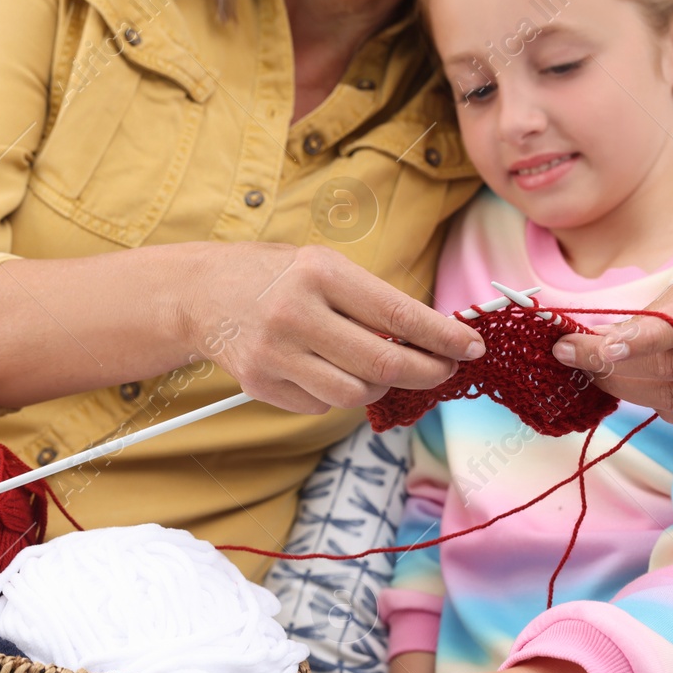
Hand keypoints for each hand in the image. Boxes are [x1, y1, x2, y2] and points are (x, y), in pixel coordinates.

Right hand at [175, 242, 484, 414]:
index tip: (471, 346)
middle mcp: (296, 314)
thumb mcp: (323, 266)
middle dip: (427, 372)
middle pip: (382, 363)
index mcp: (319, 273)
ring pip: (355, 394)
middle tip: (444, 370)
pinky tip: (327, 371)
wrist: (201, 293)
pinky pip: (321, 406)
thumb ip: (372, 300)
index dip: (442, 336)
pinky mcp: (261, 384)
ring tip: (378, 368)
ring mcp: (275, 353)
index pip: (397, 313)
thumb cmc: (277, 277)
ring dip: (380, 387)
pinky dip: (337, 394)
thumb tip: (434, 340)